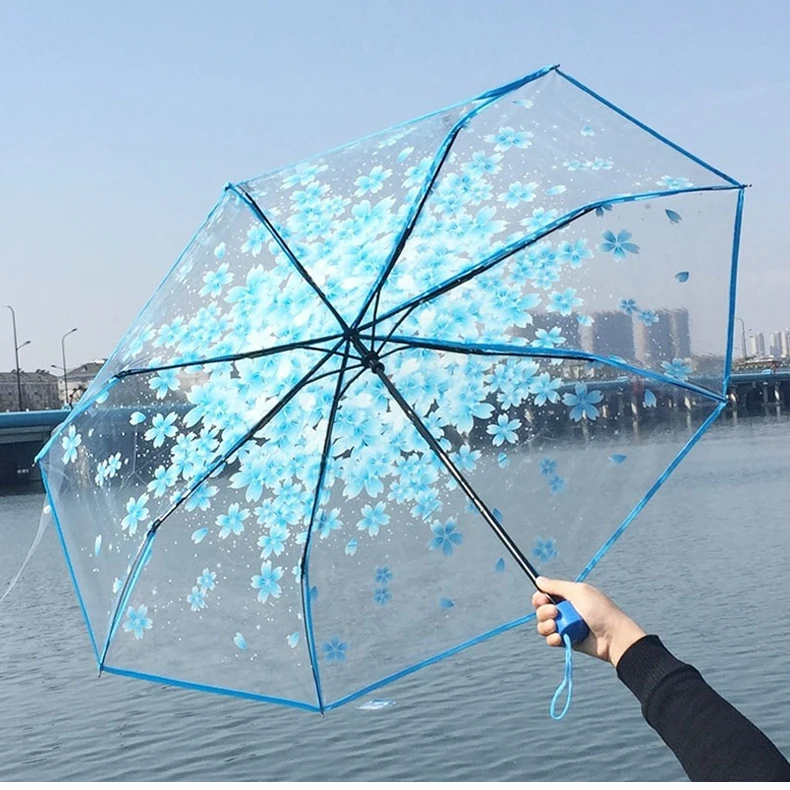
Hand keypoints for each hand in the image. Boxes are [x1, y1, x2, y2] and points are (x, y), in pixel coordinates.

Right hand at [531, 576, 646, 667]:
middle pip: (541, 610)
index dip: (540, 597)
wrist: (614, 637)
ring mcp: (565, 626)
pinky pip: (550, 639)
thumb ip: (556, 586)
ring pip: (543, 625)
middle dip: (543, 612)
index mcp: (567, 596)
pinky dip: (552, 638)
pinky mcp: (566, 640)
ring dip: (546, 626)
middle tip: (555, 613)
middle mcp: (564, 610)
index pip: (544, 595)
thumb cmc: (600, 611)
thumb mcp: (578, 592)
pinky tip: (559, 638)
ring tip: (556, 627)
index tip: (543, 599)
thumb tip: (538, 580)